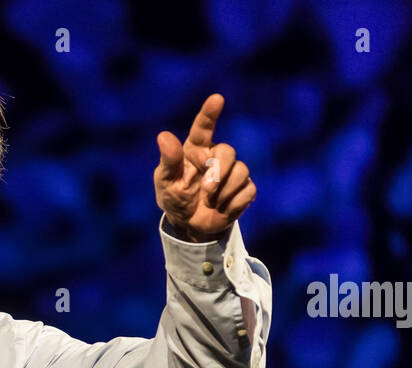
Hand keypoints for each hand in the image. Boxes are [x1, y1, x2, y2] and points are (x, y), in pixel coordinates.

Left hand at [155, 93, 255, 241]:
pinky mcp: (244, 189)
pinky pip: (248, 190)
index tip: (216, 99)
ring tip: (210, 201)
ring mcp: (232, 172)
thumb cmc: (175, 198)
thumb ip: (168, 160)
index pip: (203, 128)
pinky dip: (232, 204)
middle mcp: (215, 157)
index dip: (210, 113)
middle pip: (228, 151)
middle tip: (207, 189)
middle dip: (219, 171)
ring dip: (224, 191)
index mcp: (195, 150)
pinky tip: (221, 208)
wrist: (189, 225)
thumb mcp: (166, 182)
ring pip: (241, 171)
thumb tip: (163, 136)